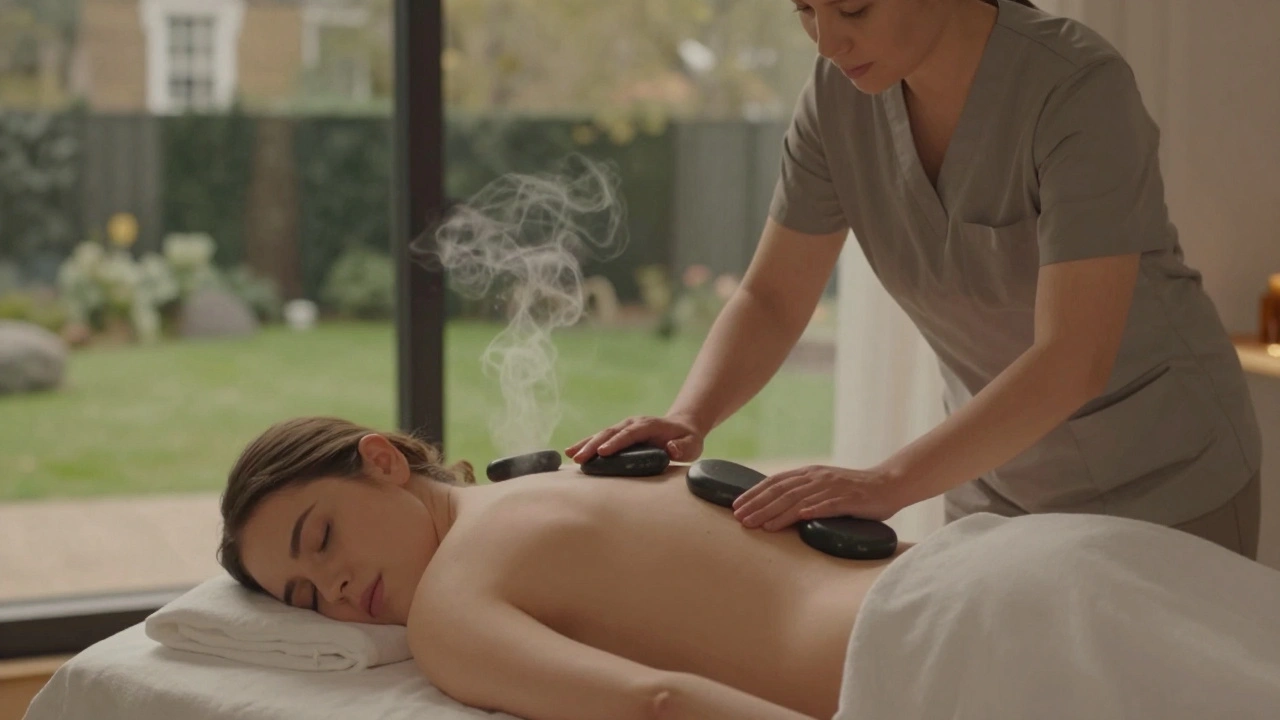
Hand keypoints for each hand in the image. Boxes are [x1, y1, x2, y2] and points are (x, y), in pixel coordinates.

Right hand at [566, 415, 705, 463]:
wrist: (682, 427)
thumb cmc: (687, 440)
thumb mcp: (692, 445)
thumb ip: (683, 448)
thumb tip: (671, 449)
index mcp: (649, 425)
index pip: (630, 434)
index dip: (616, 443)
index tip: (602, 452)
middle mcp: (633, 423)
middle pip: (610, 432)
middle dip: (593, 445)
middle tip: (578, 457)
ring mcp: (625, 427)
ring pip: (602, 433)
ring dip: (586, 443)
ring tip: (570, 454)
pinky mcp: (619, 433)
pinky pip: (601, 438)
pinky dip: (587, 443)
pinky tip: (574, 452)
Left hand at [731, 465, 903, 530]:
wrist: (889, 484)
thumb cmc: (855, 490)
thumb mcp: (825, 485)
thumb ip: (805, 491)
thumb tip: (778, 504)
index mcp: (810, 473)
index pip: (775, 482)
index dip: (754, 493)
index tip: (736, 505)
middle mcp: (817, 478)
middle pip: (780, 491)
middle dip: (757, 505)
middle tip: (739, 518)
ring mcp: (831, 488)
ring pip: (796, 500)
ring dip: (774, 513)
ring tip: (757, 524)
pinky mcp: (846, 500)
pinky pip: (822, 507)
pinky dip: (805, 513)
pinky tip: (790, 521)